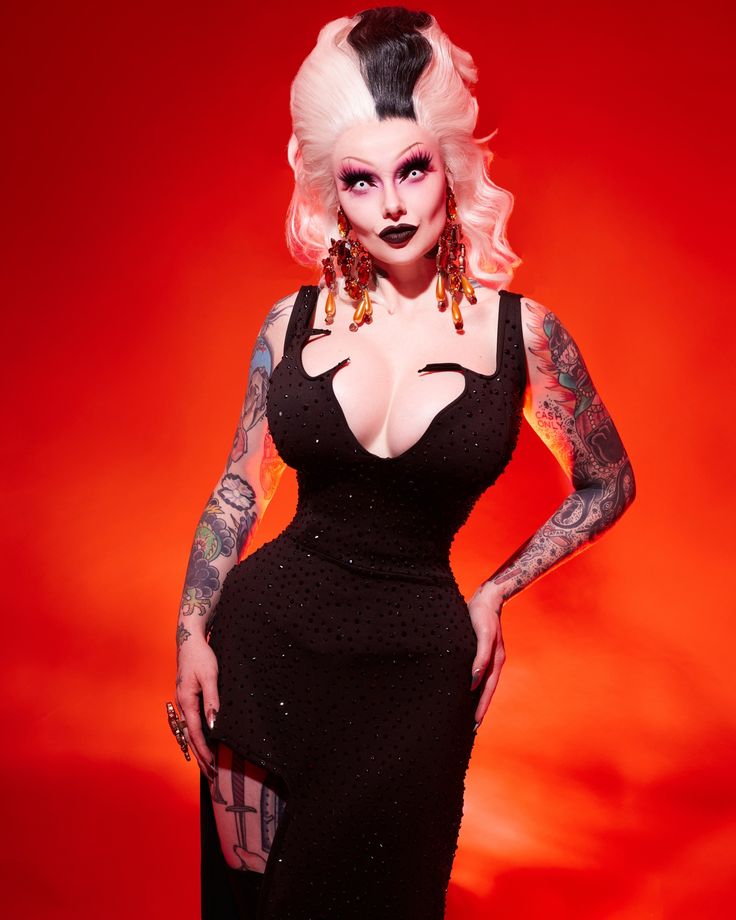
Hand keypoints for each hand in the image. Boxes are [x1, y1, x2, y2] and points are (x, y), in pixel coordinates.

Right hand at [175, 634, 219, 778]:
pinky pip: (190, 722)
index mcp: (187, 701)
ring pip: (189, 731)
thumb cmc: (202, 656)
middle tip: (211, 776)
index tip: (213, 767)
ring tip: (207, 765)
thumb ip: (212, 700)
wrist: (190, 640)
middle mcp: (182, 704)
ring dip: (198, 749)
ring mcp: (183, 701)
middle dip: (200, 757)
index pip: (196, 733)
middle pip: (190, 737)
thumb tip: (214, 724)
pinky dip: (196, 736)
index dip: (204, 751)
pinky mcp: (187, 697)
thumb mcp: (210, 676)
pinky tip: (202, 741)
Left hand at [467, 587, 504, 728]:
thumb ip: (480, 657)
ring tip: (470, 715)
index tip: (474, 723)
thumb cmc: (482, 614)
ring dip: (478, 700)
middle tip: (471, 728)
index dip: (481, 706)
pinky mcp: (483, 652)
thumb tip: (474, 680)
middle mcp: (495, 661)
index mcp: (496, 660)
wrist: (486, 598)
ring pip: (484, 684)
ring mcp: (491, 657)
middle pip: (486, 690)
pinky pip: (480, 674)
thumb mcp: (483, 635)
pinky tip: (468, 691)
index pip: (487, 689)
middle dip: (480, 709)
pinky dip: (476, 686)